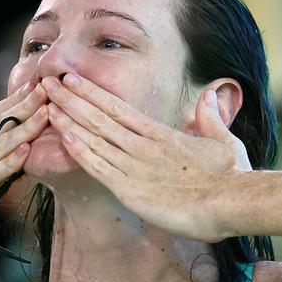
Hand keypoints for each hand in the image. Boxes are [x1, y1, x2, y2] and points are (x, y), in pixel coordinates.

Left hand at [41, 73, 251, 241]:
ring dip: (69, 121)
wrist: (234, 202)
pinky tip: (63, 138)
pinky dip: (80, 152)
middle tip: (47, 82)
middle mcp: (142, 145)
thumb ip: (210, 117)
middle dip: (71, 99)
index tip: (72, 80)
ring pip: (94, 138)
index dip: (92, 93)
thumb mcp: (222, 139)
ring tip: (47, 104)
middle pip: (99, 117)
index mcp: (160, 134)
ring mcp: (134, 166)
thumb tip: (211, 95)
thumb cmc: (231, 174)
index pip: (118, 108)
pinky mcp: (130, 190)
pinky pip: (98, 168)